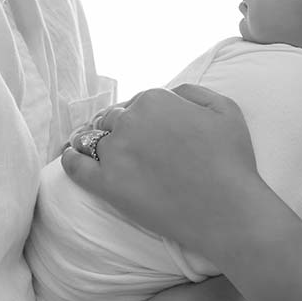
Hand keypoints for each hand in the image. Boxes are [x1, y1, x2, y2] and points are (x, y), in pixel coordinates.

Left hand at [62, 84, 262, 252]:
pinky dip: (70, 159)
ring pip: (92, 139)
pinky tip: (69, 157)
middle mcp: (130, 121)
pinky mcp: (107, 185)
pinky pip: (76, 167)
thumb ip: (193, 91)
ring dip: (90, 140)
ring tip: (87, 146)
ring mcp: (115, 153)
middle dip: (114, 126)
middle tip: (118, 140)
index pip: (135, 102)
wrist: (227, 208)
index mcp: (155, 99)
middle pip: (111, 119)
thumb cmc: (232, 159)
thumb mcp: (225, 108)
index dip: (137, 114)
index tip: (141, 127)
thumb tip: (171, 92)